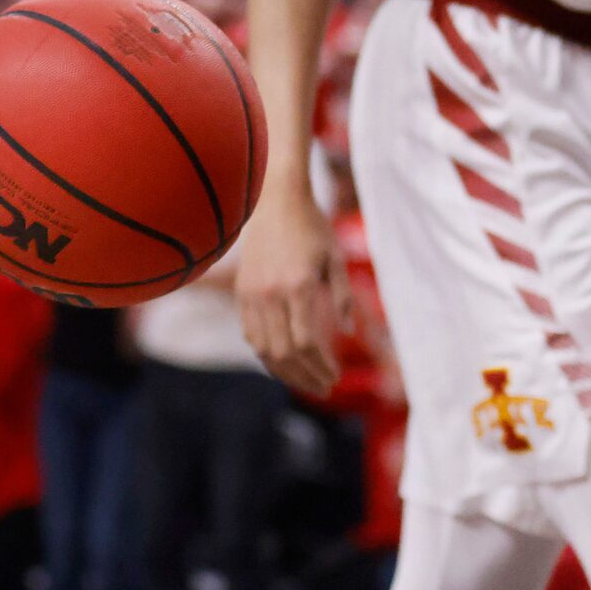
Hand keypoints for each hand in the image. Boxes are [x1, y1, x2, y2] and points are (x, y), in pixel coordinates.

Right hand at [236, 179, 352, 397]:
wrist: (276, 201)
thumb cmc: (313, 226)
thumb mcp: (336, 258)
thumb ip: (342, 296)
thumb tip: (349, 332)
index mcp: (299, 285)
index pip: (306, 342)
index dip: (321, 366)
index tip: (336, 376)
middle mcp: (271, 294)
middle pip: (285, 353)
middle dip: (305, 377)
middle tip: (324, 388)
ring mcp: (252, 294)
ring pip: (264, 349)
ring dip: (285, 372)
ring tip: (305, 381)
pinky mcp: (241, 292)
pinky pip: (251, 334)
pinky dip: (267, 353)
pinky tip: (284, 361)